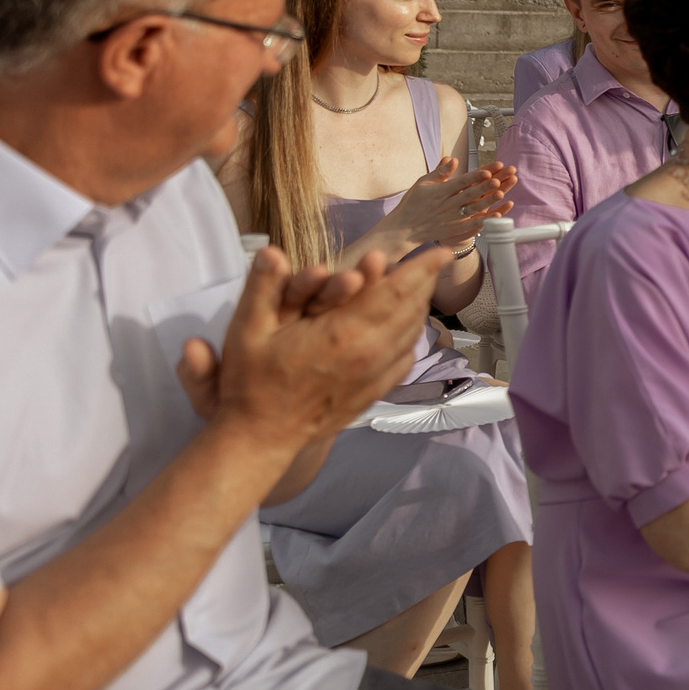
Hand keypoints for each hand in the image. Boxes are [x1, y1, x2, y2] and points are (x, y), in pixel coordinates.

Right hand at [176, 245, 447, 444]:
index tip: (441, 251)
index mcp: (343, 333)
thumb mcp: (247, 331)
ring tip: (421, 285)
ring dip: (419, 305)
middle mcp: (369, 352)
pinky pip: (405, 356)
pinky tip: (405, 324)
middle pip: (412, 308)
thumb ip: (262, 288)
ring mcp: (375, 374)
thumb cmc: (253, 385)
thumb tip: (270, 252)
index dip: (421, 268)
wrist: (262, 438)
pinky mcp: (375, 391)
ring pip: (412, 332)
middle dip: (425, 280)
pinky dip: (411, 334)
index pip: (396, 291)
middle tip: (432, 261)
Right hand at [384, 157, 514, 252]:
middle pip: (469, 194)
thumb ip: (439, 172)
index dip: (474, 176)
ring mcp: (451, 219)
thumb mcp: (422, 184)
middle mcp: (447, 205)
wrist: (403, 229)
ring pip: (472, 209)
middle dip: (484, 187)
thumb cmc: (413, 204)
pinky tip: (496, 216)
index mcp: (440, 192)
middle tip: (498, 179)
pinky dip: (483, 221)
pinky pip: (471, 226)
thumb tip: (452, 158)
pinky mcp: (454, 230)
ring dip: (486, 202)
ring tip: (500, 194)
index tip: (487, 170)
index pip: (460, 182)